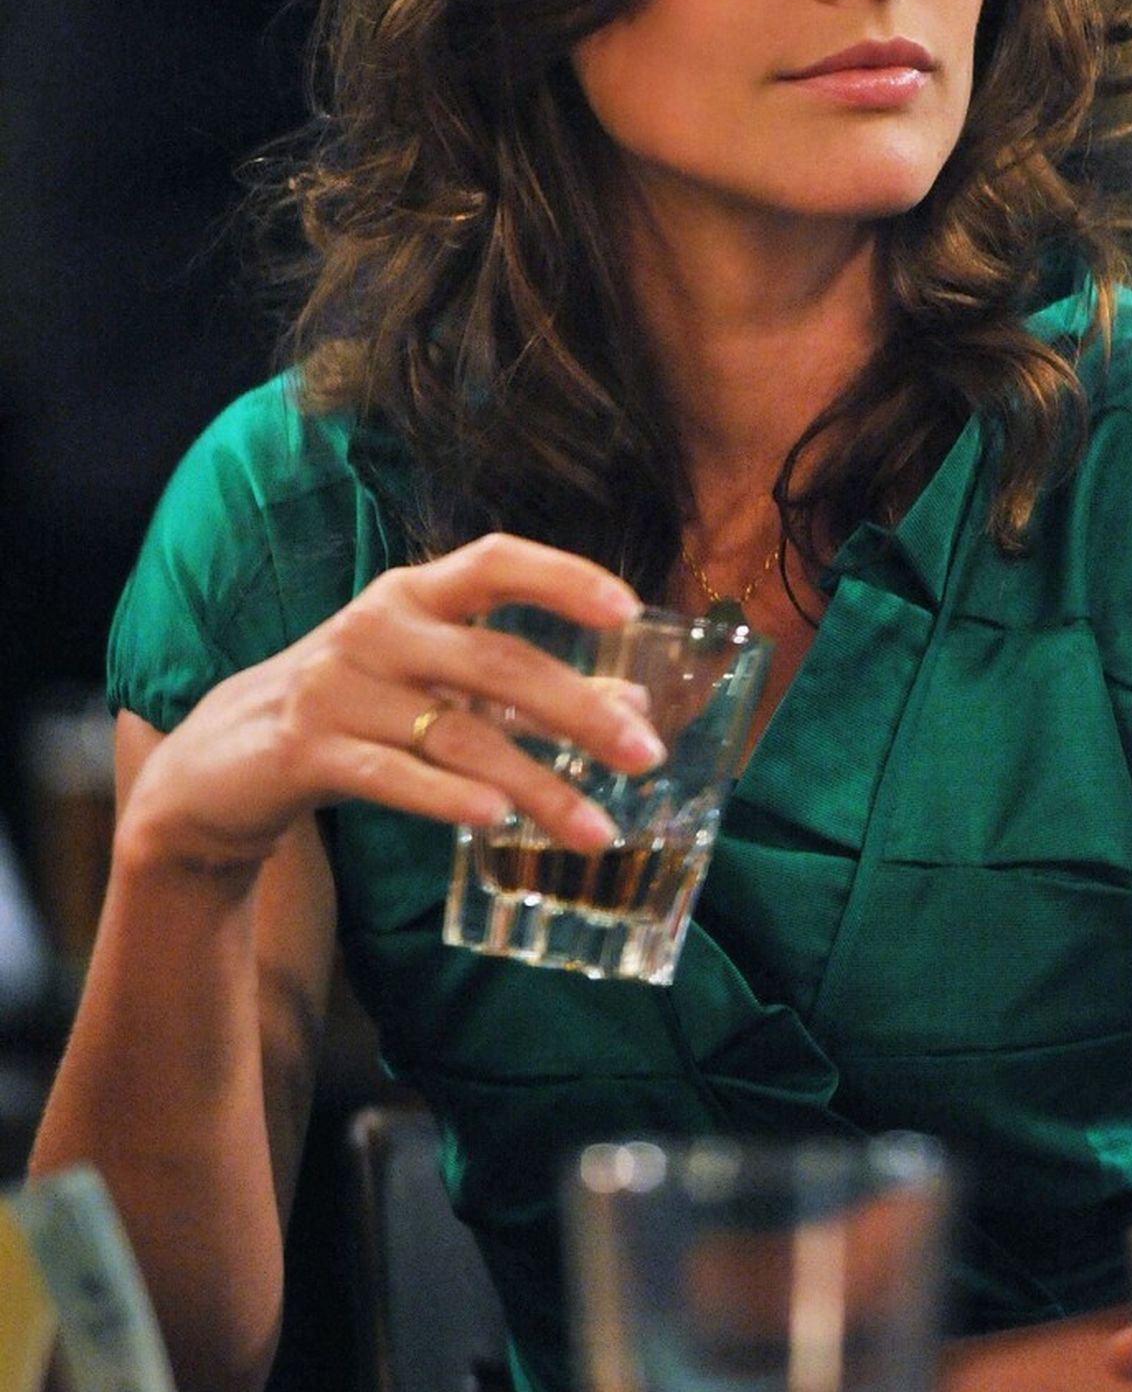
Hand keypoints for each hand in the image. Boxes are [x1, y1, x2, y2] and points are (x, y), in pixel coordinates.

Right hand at [118, 534, 662, 876]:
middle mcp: (378, 628)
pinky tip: (498, 819)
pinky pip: (392, 774)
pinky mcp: (307, 750)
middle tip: (646, 756)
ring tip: (598, 829)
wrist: (225, 760)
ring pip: (458, 734)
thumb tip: (633, 706)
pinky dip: (448, 797)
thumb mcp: (438, 688)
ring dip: (537, 784)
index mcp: (414, 595)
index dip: (563, 577)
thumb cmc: (355, 709)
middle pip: (495, 662)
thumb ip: (527, 691)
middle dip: (580, 712)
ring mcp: (338, 687)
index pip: (495, 562)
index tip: (629, 610)